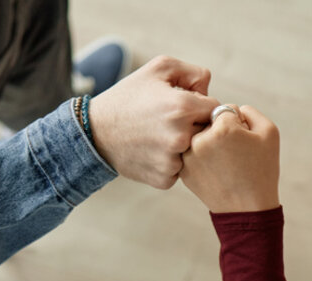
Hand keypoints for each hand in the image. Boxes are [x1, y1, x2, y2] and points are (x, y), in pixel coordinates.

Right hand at [88, 56, 219, 188]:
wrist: (94, 131)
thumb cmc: (128, 97)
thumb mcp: (159, 69)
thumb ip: (194, 73)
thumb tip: (210, 91)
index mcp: (183, 107)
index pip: (217, 109)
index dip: (201, 105)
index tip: (184, 106)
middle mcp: (180, 137)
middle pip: (208, 133)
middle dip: (195, 126)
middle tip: (169, 122)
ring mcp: (172, 161)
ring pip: (196, 154)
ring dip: (185, 146)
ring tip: (160, 136)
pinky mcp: (164, 179)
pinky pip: (181, 171)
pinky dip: (171, 163)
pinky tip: (153, 152)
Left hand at [180, 105, 279, 212]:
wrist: (247, 210)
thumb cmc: (262, 170)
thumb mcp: (269, 132)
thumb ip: (249, 111)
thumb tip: (230, 110)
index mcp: (222, 128)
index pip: (224, 109)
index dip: (237, 123)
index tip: (242, 140)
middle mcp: (200, 140)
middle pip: (208, 122)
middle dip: (219, 131)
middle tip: (233, 153)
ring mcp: (188, 157)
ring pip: (197, 137)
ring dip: (208, 143)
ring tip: (224, 162)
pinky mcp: (183, 170)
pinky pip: (191, 153)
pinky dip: (201, 158)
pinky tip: (215, 170)